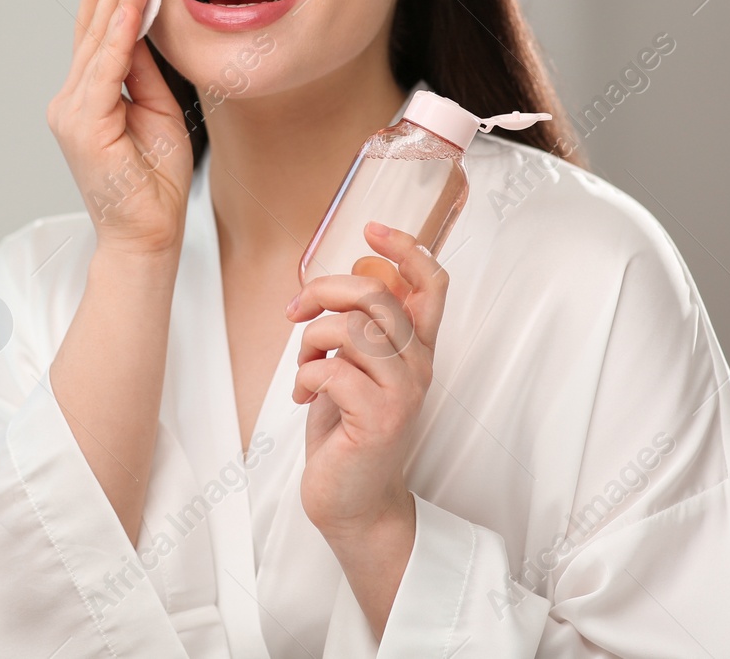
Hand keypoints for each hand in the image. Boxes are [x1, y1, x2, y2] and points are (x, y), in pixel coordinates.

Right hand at [46, 0, 191, 254]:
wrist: (147, 235)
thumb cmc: (153, 182)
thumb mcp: (157, 111)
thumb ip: (143, 72)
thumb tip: (141, 28)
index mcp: (87, 99)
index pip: (96, 36)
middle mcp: (71, 101)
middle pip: (90, 29)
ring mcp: (71, 112)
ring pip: (97, 40)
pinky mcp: (82, 123)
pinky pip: (105, 65)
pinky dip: (120, 28)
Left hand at [287, 220, 448, 538]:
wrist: (353, 501)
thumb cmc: (348, 431)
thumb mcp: (357, 367)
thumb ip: (362, 329)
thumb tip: (339, 283)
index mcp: (417, 350)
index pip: (432, 284)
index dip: (406, 247)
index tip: (371, 228)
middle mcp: (418, 367)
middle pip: (378, 296)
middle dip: (325, 291)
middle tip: (297, 310)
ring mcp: (402, 393)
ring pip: (351, 329)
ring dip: (310, 340)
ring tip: (305, 365)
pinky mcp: (378, 418)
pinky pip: (331, 369)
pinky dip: (305, 376)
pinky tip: (305, 396)